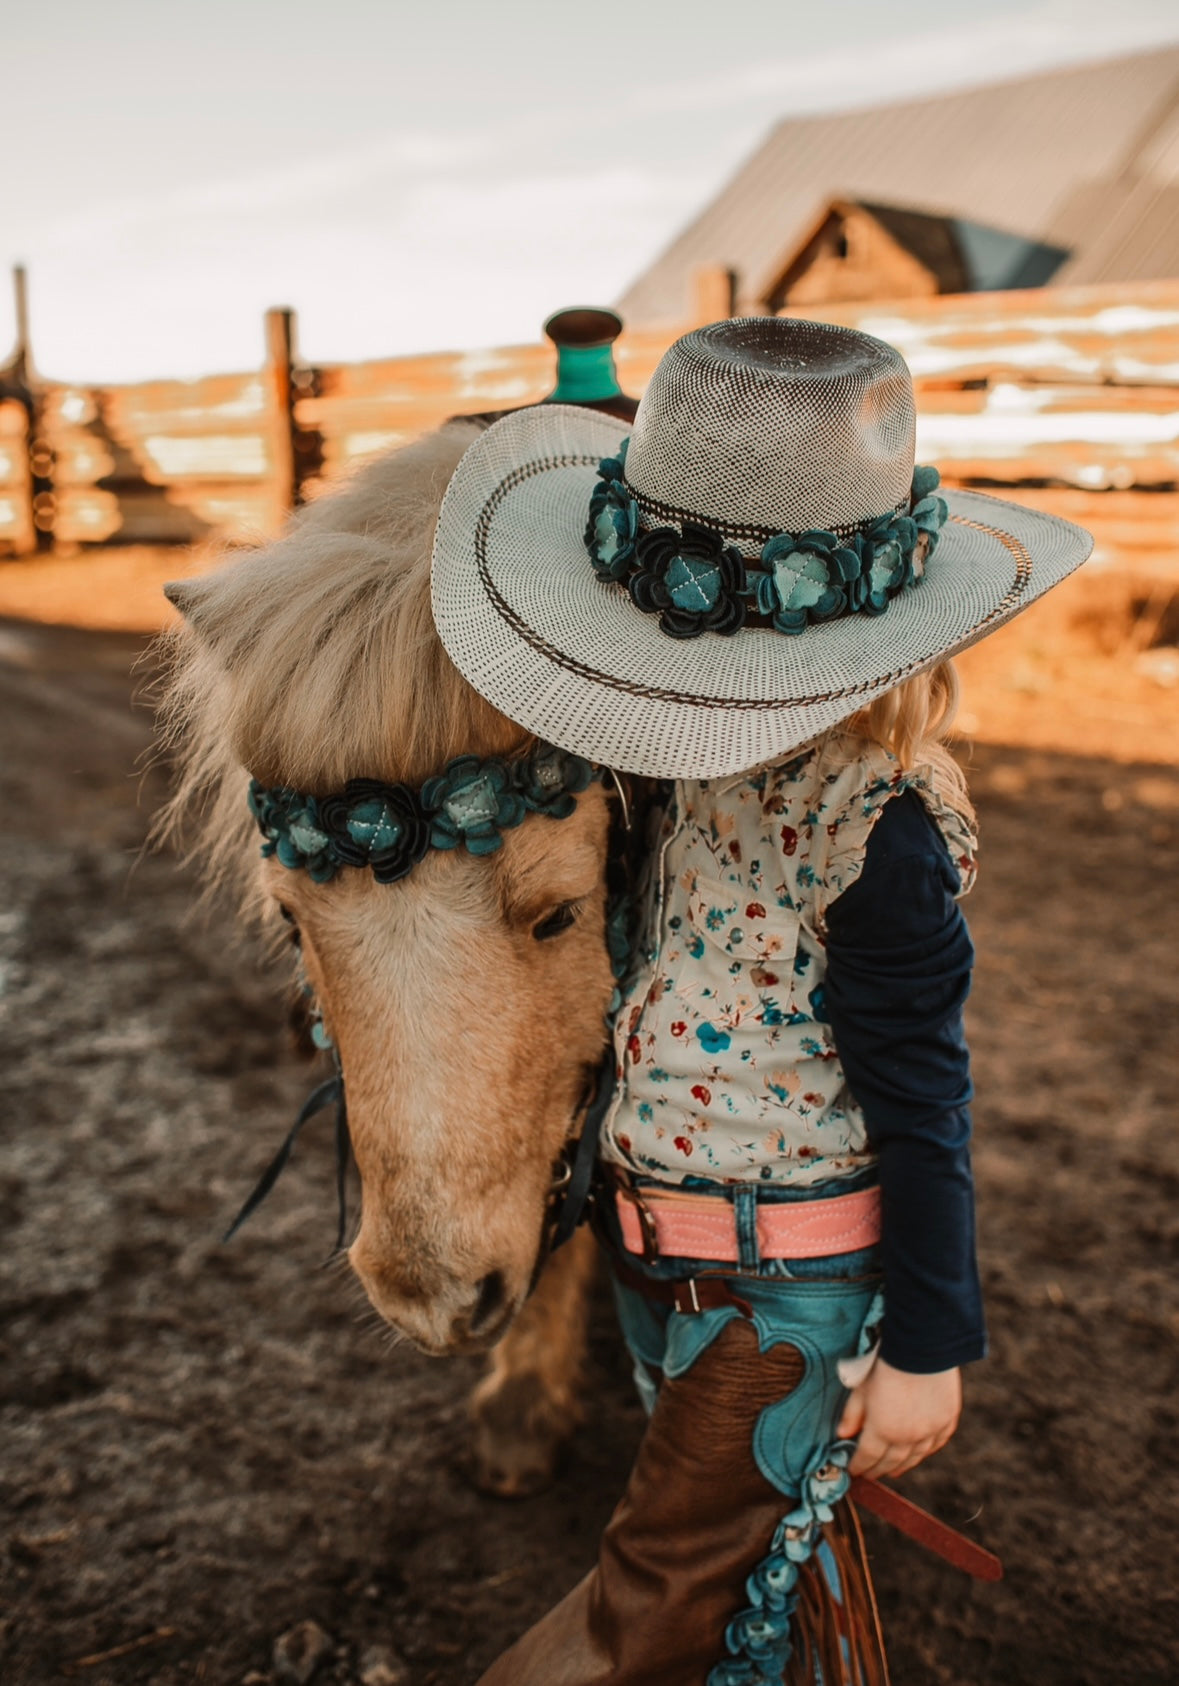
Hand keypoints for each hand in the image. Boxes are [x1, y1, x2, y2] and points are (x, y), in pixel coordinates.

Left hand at [837, 1358, 960, 1478]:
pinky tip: (919, 1453)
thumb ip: (852, 1414)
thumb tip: (842, 1434)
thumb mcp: (862, 1388)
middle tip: (871, 1473)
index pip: (868, 1457)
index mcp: (883, 1430)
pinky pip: (936, 1443)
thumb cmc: (887, 1365)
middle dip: (878, 1469)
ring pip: (915, 1457)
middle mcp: (908, 1437)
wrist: (922, 1347)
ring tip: (893, 1470)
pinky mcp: (947, 1420)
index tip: (853, 1470)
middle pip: (891, 1461)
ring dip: (902, 1465)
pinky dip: (925, 1451)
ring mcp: (930, 1431)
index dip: (859, 1465)